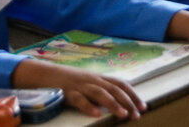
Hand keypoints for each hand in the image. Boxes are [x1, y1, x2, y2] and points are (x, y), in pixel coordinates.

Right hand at [12, 59, 145, 119]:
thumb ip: (100, 88)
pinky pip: (79, 99)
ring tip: (123, 114)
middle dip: (128, 102)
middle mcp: (92, 79)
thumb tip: (119, 101)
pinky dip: (88, 106)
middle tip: (137, 115)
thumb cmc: (67, 80)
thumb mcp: (87, 82)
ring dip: (113, 104)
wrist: (44, 74)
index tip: (143, 107)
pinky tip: (96, 114)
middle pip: (114, 89)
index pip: (120, 84)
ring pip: (100, 93)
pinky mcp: (68, 92)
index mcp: (98, 77)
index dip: (133, 95)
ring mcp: (80, 85)